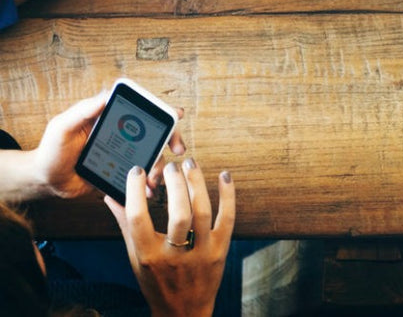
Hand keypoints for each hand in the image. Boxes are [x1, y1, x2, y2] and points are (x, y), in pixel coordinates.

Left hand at [29, 92, 185, 200]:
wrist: (45, 182)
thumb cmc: (50, 150)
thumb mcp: (63, 126)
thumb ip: (83, 111)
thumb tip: (107, 94)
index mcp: (110, 120)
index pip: (140, 111)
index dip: (161, 112)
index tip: (176, 115)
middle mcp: (120, 136)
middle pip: (154, 133)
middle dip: (171, 139)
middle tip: (178, 149)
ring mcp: (122, 155)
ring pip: (150, 157)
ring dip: (158, 166)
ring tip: (154, 178)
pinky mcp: (119, 174)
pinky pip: (138, 178)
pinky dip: (146, 184)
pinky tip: (147, 190)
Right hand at [108, 160, 234, 316]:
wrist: (184, 310)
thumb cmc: (156, 281)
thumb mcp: (136, 258)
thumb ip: (125, 226)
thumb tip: (111, 196)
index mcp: (149, 256)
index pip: (138, 219)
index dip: (135, 192)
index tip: (137, 171)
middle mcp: (175, 255)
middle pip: (178, 214)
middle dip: (175, 184)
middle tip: (170, 165)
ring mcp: (202, 252)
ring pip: (203, 212)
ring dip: (197, 183)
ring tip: (189, 164)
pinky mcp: (221, 250)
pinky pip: (228, 218)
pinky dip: (228, 195)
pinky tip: (224, 175)